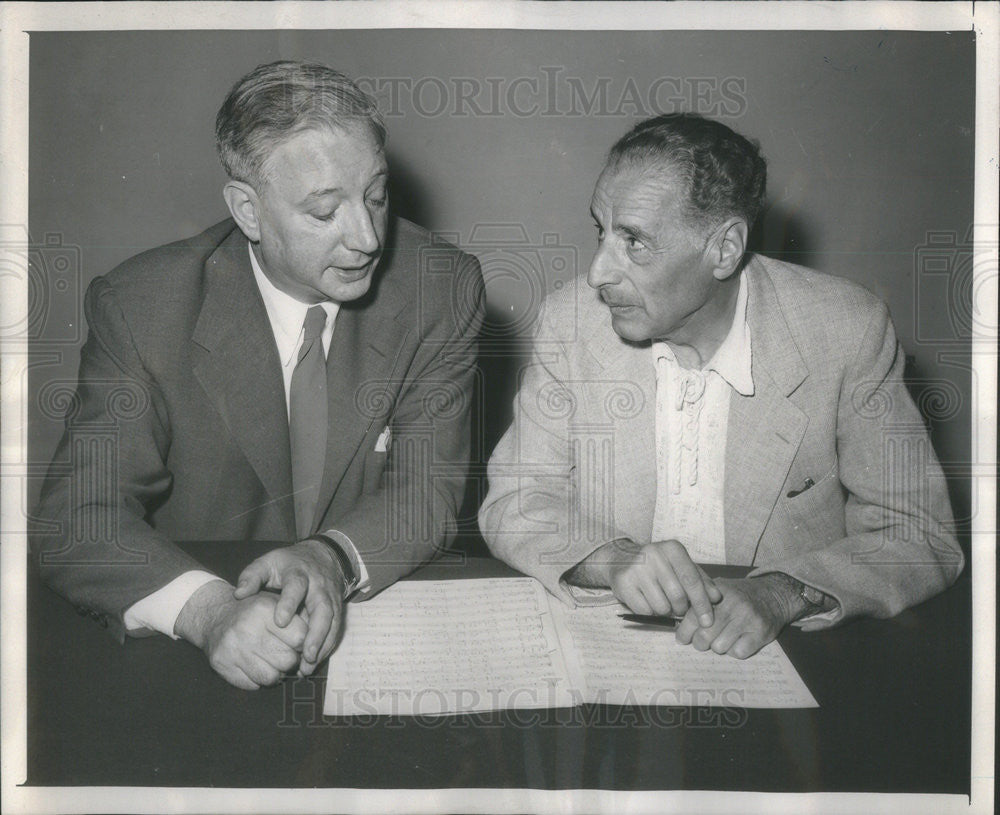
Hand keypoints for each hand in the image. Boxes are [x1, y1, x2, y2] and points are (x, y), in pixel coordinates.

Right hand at [174, 579, 307, 688]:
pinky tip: (254, 665)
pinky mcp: (222, 665)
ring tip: (271, 660)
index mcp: (264, 609)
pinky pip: (252, 685)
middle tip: (284, 653)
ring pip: (272, 678)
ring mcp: (233, 648)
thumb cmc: (255, 612)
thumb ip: (298, 619)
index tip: (299, 643)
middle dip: (291, 659)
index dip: (304, 643)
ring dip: (276, 673)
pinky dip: (257, 679)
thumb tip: (316, 645)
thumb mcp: (276, 604)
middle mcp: (247, 628)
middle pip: (288, 660)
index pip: (301, 638)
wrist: (216, 617)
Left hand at [233, 539, 345, 674]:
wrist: (322, 556)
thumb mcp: (268, 562)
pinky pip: (335, 629)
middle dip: (316, 632)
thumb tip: (238, 594)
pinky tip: (313, 663)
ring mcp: (331, 598)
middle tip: (305, 654)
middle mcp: (319, 586)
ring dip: (322, 645)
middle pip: (322, 608)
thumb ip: (252, 576)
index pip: (296, 586)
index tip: (280, 622)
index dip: (290, 603)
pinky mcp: (337, 609)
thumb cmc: (288, 563)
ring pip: (332, 622)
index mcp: (299, 573)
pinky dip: (326, 647)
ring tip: (307, 667)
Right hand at [594, 538, 721, 625]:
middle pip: (678, 596)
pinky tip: (646, 600)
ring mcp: (637, 568)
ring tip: (661, 601)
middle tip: (679, 607)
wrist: (621, 558)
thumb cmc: (658, 565)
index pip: (692, 580)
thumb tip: (716, 598)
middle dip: (682, 609)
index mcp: (672, 548)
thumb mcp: (680, 565)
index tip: (708, 621)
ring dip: (665, 611)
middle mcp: (654, 554)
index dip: (702, 603)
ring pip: (662, 607)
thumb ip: (700, 580)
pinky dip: (650, 611)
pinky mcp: (623, 582)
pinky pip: (645, 610)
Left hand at [674, 575, 799, 658]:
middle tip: (701, 642)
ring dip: (718, 647)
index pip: (693, 616)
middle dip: (699, 643)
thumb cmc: (740, 595)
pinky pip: (738, 653)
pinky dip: (734, 651)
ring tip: (722, 639)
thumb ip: (700, 600)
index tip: (681, 639)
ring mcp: (748, 619)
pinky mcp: (761, 633)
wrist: (773, 595)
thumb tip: (678, 619)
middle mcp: (733, 604)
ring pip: (720, 647)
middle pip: (705, 636)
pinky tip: (737, 642)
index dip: (684, 631)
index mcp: (718, 592)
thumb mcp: (719, 588)